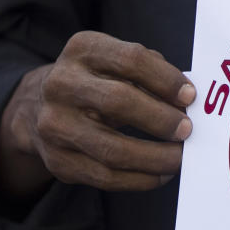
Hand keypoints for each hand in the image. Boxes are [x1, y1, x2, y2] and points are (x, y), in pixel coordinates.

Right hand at [0, 31, 195, 196]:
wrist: (39, 107)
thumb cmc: (98, 82)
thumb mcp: (117, 63)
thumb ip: (152, 73)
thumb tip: (187, 102)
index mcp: (83, 50)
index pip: (131, 60)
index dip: (166, 79)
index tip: (190, 97)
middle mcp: (61, 83)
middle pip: (119, 101)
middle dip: (161, 119)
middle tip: (187, 130)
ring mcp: (54, 124)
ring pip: (112, 148)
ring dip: (155, 157)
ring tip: (179, 158)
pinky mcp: (57, 160)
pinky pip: (106, 176)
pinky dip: (141, 179)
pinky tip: (161, 174)